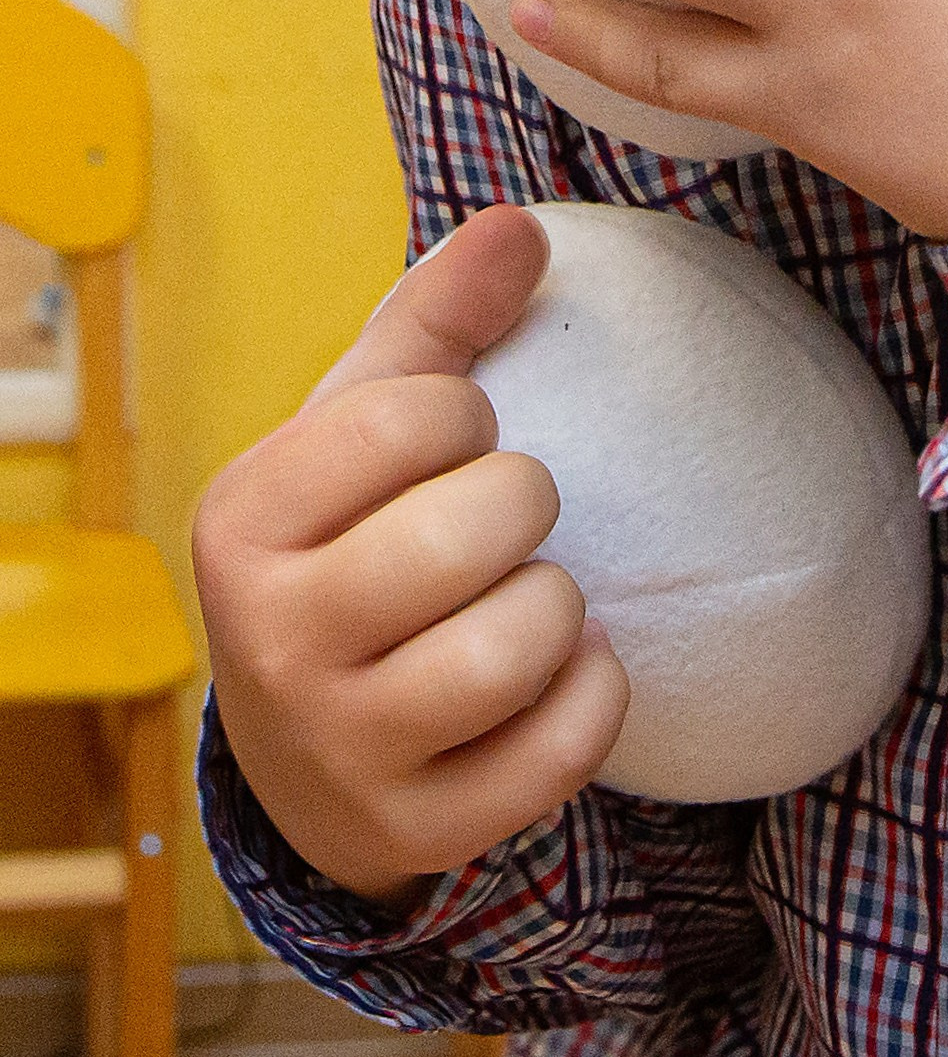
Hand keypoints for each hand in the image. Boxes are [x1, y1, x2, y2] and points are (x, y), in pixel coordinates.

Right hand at [192, 209, 629, 905]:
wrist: (307, 746)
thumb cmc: (350, 542)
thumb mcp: (363, 421)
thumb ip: (440, 314)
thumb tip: (522, 224)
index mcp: (243, 520)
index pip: (415, 415)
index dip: (467, 415)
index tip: (446, 444)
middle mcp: (269, 643)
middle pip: (481, 524)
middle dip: (520, 506)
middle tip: (490, 528)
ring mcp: (339, 750)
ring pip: (525, 639)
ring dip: (558, 605)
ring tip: (519, 601)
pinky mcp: (417, 833)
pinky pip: (568, 745)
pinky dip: (594, 696)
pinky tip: (557, 676)